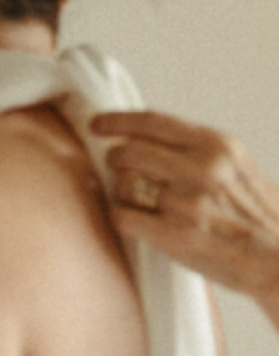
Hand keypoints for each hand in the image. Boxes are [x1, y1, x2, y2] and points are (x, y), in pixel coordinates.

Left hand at [91, 111, 278, 319]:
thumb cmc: (258, 218)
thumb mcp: (235, 167)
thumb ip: (193, 150)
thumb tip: (141, 138)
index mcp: (216, 146)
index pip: (152, 121)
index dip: (117, 120)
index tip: (97, 124)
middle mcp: (201, 168)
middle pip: (126, 152)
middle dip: (117, 164)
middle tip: (124, 174)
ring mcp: (187, 202)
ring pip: (121, 185)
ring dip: (125, 196)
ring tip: (148, 207)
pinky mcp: (174, 234)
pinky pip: (122, 217)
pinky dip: (125, 221)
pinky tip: (142, 226)